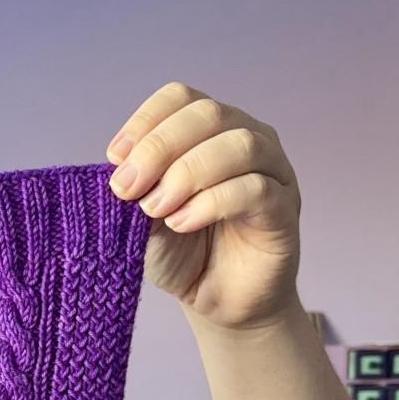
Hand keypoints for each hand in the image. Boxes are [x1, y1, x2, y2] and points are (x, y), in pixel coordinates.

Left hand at [105, 81, 301, 330]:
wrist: (216, 301)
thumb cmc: (181, 253)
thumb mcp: (141, 221)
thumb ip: (136, 192)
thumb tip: (122, 171)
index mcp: (206, 133)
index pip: (181, 98)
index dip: (146, 121)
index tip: (114, 158)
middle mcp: (244, 140)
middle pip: (208, 114)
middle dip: (159, 148)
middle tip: (128, 189)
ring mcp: (271, 171)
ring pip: (240, 145)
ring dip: (187, 173)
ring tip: (155, 209)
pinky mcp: (284, 209)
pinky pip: (256, 189)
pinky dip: (211, 202)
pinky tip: (181, 223)